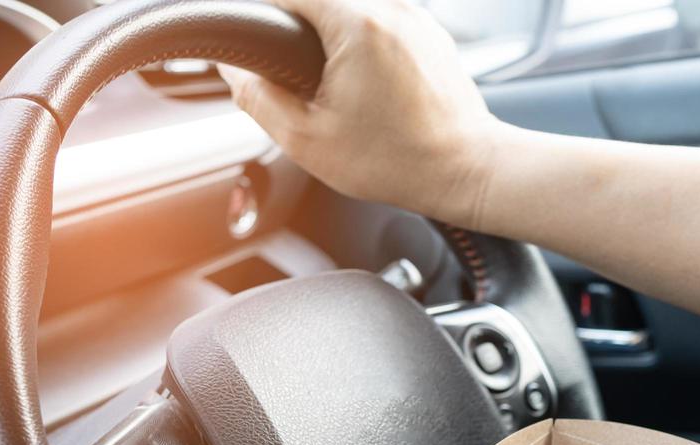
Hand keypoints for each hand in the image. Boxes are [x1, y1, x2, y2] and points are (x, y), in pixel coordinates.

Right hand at [221, 0, 505, 225]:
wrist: (468, 171)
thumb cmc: (398, 160)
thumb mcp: (308, 140)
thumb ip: (258, 98)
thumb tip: (231, 70)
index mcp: (356, 21)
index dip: (262, 15)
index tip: (254, 42)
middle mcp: (390, 6)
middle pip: (321, 0)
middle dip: (297, 29)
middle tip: (294, 77)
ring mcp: (417, 16)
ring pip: (352, 10)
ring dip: (332, 37)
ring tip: (333, 86)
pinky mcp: (431, 33)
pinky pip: (382, 23)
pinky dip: (363, 43)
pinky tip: (366, 87)